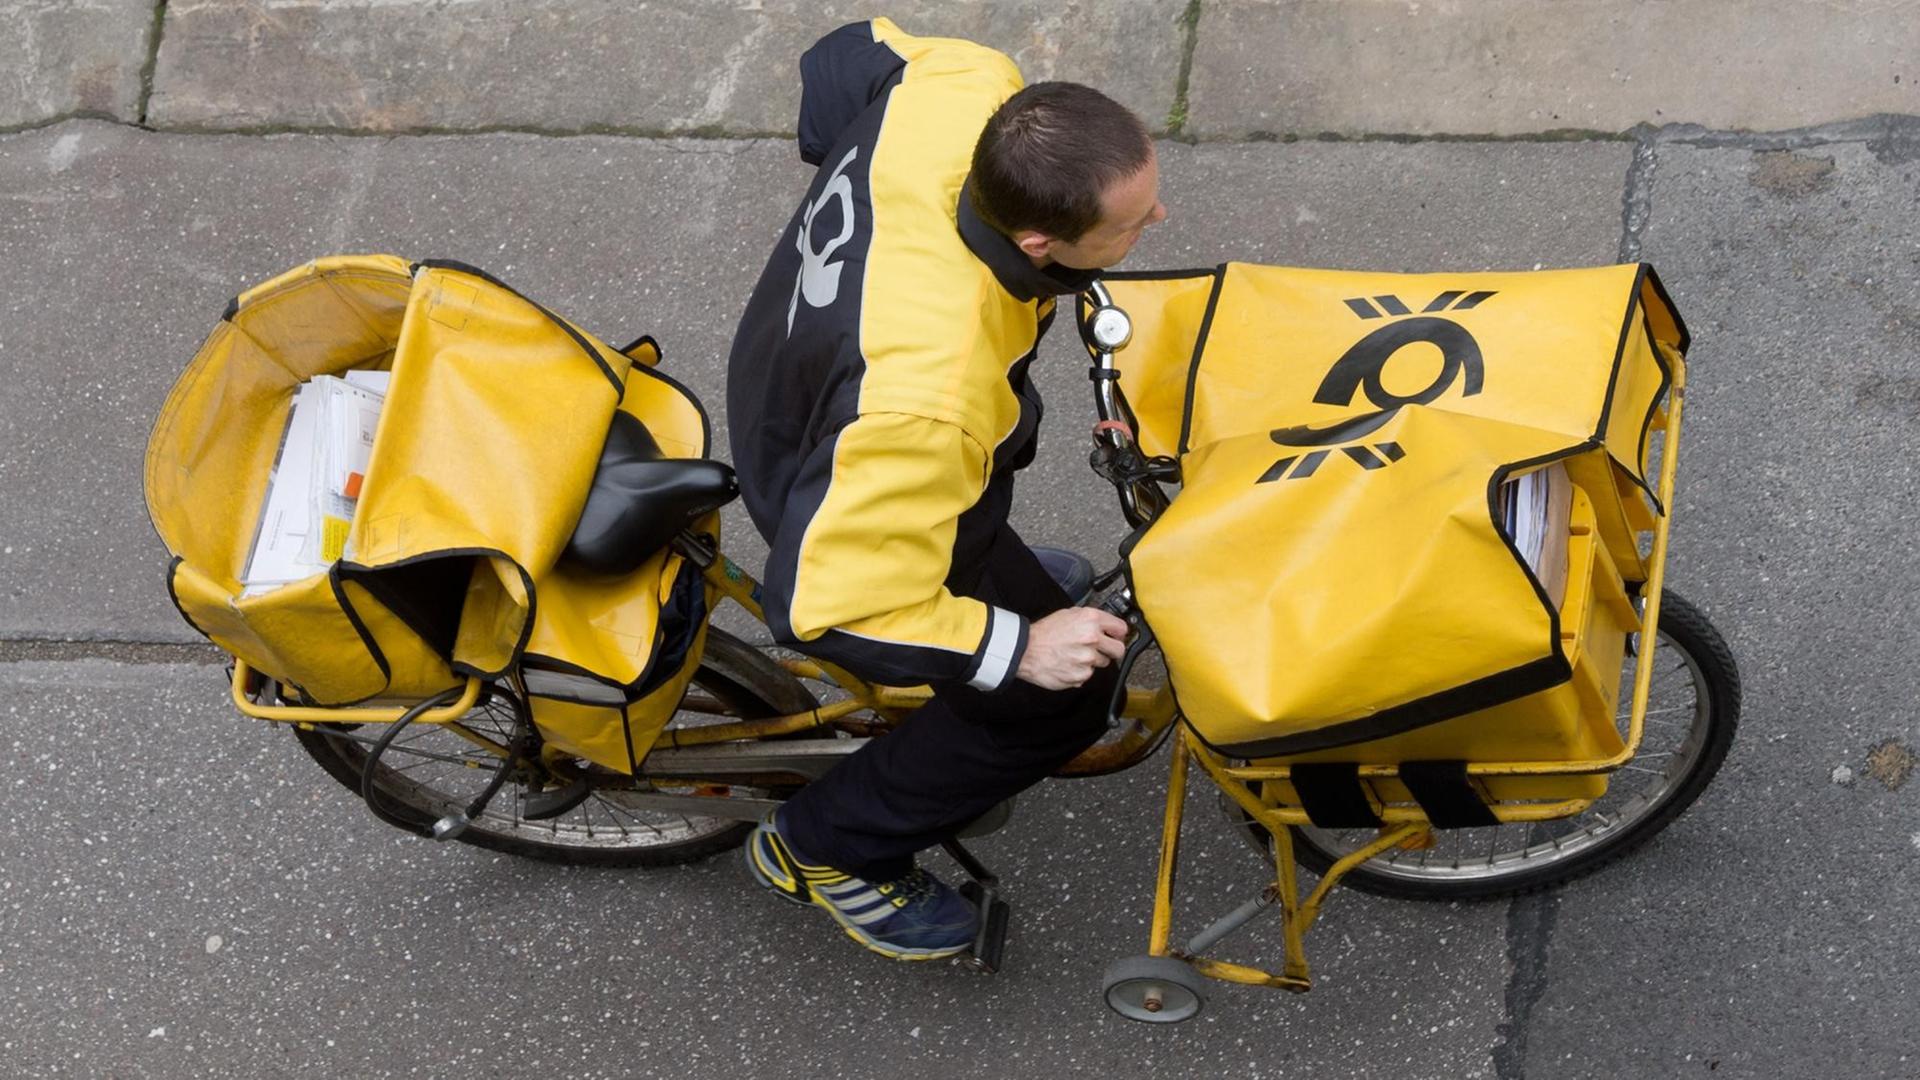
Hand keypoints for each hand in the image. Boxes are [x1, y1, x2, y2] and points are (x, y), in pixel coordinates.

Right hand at [1015, 607, 1129, 690]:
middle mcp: (1092, 638)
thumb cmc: (1043, 633)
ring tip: (1075, 655)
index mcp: (1091, 620)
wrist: (1025, 651)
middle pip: (1119, 650)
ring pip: (1103, 663)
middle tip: (1101, 649)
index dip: (1119, 634)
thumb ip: (1090, 619)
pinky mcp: (1082, 675)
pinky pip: (1088, 674)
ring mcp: (1088, 658)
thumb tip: (1106, 625)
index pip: (1121, 628)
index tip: (1116, 637)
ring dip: (1093, 661)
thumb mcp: (1068, 614)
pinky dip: (1080, 671)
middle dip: (1112, 650)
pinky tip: (1068, 664)